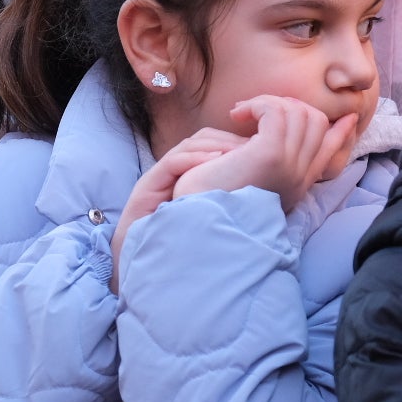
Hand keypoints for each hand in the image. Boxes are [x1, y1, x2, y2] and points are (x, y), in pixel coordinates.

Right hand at [111, 127, 245, 291]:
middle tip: (253, 146)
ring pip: (188, 147)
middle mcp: (173, 172)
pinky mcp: (148, 185)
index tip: (259, 149)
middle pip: (201, 140)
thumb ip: (226, 202)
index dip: (234, 142)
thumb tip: (261, 196)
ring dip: (215, 146)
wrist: (140, 262)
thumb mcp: (209, 219)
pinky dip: (194, 159)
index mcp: (189, 176)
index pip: (211, 144)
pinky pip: (172, 163)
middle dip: (228, 139)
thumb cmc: (178, 246)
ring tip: (238, 152)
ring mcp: (159, 177)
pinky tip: (215, 162)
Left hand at [172, 95, 358, 212]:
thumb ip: (271, 164)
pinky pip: (275, 112)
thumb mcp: (250, 180)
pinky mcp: (270, 155)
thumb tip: (281, 147)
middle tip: (258, 110)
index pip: (330, 151)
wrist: (198, 216)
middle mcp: (298, 177)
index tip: (350, 118)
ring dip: (268, 102)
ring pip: (298, 112)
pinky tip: (237, 115)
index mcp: (297, 184)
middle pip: (316, 123)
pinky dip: (258, 104)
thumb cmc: (212, 196)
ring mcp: (288, 165)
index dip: (341, 131)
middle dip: (290, 105)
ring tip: (243, 113)